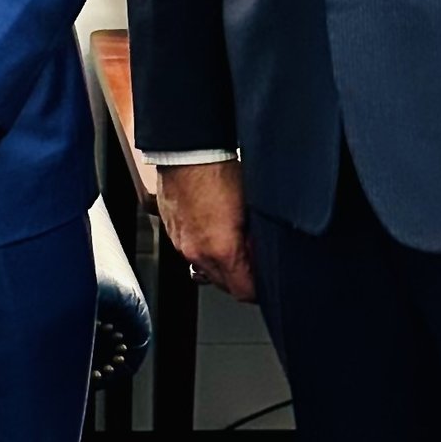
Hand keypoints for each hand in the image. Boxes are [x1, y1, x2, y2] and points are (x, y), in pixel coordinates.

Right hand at [157, 160, 255, 300]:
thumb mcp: (253, 205)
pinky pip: (192, 250)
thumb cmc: (218, 169)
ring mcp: (181, 242)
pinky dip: (206, 248)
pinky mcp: (172, 230)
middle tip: (256, 260)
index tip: (268, 280)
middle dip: (242, 277)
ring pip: (206, 269)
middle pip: (224, 285)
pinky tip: (216, 227)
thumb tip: (264, 251)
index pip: (244, 291)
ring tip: (237, 242)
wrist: (187, 150)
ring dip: (223, 263)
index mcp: (220, 250)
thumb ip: (258, 238)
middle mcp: (197, 252)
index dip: (260, 290)